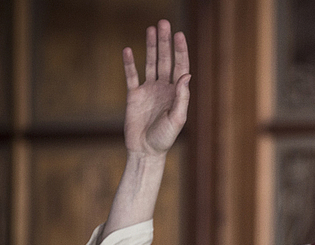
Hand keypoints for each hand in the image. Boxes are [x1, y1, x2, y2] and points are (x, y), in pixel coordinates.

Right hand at [122, 20, 189, 155]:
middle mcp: (164, 88)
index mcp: (177, 93)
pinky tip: (128, 49)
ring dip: (151, 46)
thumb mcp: (177, 119)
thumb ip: (182, 97)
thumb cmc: (165, 138)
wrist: (145, 150)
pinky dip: (129, 63)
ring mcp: (149, 90)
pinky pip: (131, 75)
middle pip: (165, 60)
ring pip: (150, 63)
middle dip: (165, 42)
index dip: (180, 50)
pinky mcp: (134, 95)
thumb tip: (186, 75)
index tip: (179, 34)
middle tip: (163, 23)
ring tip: (151, 29)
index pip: (180, 66)